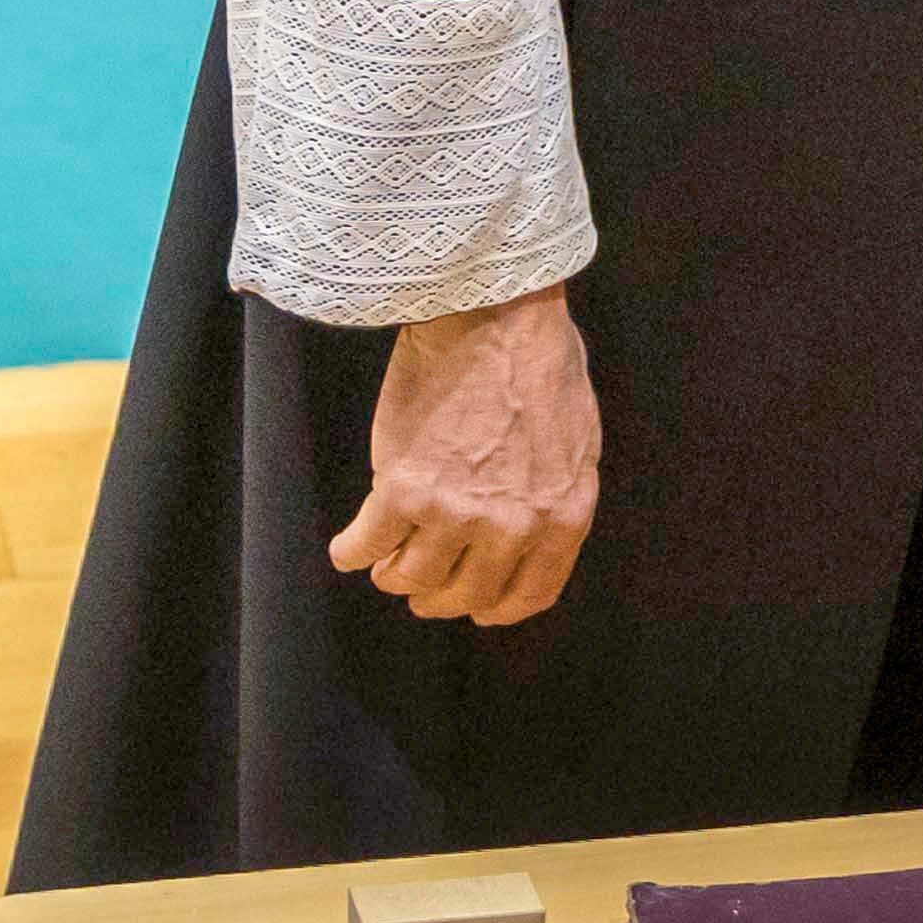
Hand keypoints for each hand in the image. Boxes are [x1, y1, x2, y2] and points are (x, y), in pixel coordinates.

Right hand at [330, 289, 595, 628]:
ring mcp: (456, 515)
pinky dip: (351, 551)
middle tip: (418, 583)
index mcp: (561, 518)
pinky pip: (367, 545)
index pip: (527, 596)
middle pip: (463, 596)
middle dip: (436, 596)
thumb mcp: (575, 442)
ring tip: (383, 560)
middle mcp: (511, 530)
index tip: (473, 606)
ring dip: (393, 574)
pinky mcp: (403, 493)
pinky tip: (347, 547)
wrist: (494, 314)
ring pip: (410, 578)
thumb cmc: (539, 362)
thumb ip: (553, 498)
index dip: (493, 607)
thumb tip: (529, 530)